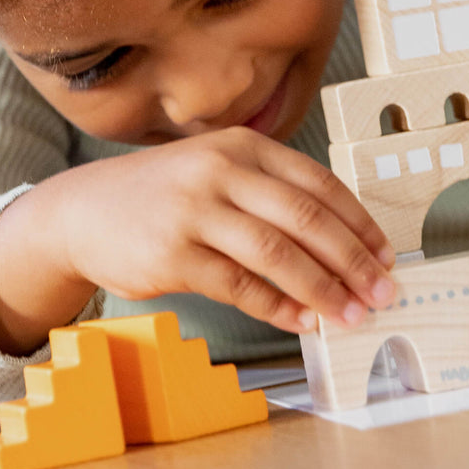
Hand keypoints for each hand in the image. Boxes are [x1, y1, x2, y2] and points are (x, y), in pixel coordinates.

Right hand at [28, 127, 395, 334]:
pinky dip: (278, 308)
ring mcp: (195, 212)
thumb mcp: (216, 171)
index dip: (360, 225)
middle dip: (354, 262)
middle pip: (307, 220)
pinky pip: (240, 287)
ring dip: (323, 290)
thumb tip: (339, 245)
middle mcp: (221, 171)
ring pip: (278, 256)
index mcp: (242, 147)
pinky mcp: (173, 255)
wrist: (81, 211)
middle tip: (382, 292)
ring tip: (350, 315)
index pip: (320, 185)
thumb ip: (269, 194)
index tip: (386, 256)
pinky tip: (302, 321)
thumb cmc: (163, 197)